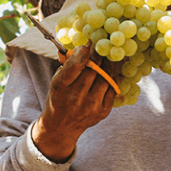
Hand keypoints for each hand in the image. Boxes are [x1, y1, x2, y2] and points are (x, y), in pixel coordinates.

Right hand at [32, 44, 114, 162]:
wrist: (62, 127)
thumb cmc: (59, 97)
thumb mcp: (57, 80)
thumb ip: (69, 63)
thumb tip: (84, 45)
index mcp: (61, 87)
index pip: (76, 65)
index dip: (84, 51)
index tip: (88, 43)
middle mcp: (76, 98)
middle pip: (94, 69)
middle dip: (98, 54)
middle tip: (102, 44)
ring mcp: (91, 106)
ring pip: (106, 77)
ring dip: (108, 65)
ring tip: (109, 56)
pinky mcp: (103, 112)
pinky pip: (113, 89)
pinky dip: (113, 78)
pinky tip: (112, 70)